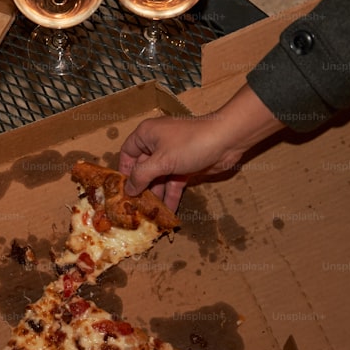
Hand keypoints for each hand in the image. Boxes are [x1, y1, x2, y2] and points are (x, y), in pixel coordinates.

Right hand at [118, 84, 284, 210]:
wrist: (228, 140)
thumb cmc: (190, 144)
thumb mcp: (161, 161)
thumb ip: (141, 176)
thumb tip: (128, 190)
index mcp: (146, 135)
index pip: (127, 153)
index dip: (124, 172)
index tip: (121, 192)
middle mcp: (157, 144)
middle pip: (143, 168)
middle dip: (141, 188)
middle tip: (136, 208)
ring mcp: (172, 156)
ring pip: (159, 178)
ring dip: (156, 195)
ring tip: (150, 214)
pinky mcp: (186, 166)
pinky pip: (173, 182)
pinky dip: (171, 195)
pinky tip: (168, 211)